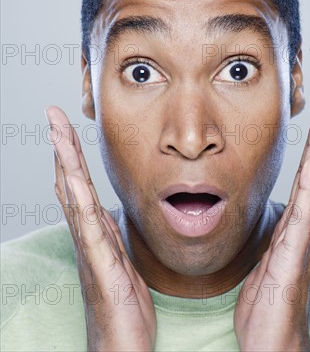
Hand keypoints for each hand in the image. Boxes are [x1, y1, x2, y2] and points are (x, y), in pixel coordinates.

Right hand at [45, 106, 156, 351]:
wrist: (122, 348)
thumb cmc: (123, 306)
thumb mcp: (120, 259)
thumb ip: (112, 233)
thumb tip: (108, 209)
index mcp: (96, 232)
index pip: (81, 183)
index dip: (73, 153)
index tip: (67, 124)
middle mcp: (88, 236)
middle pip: (71, 182)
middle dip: (63, 147)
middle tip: (53, 114)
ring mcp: (91, 251)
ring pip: (75, 199)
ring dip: (67, 165)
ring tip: (58, 133)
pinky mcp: (101, 268)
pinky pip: (91, 231)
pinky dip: (80, 204)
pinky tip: (74, 180)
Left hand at [233, 88, 309, 351]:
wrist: (271, 338)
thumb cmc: (266, 300)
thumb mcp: (262, 255)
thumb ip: (266, 231)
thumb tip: (260, 212)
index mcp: (293, 222)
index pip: (305, 173)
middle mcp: (304, 223)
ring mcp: (304, 234)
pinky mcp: (297, 247)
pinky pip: (307, 205)